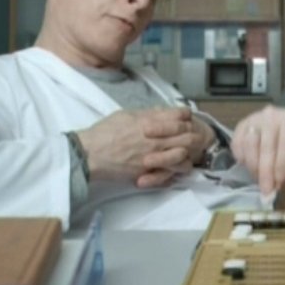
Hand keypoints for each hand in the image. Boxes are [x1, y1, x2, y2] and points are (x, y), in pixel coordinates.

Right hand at [77, 108, 204, 187]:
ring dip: (187, 154)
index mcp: (151, 122)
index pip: (180, 116)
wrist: (91, 154)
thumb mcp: (127, 115)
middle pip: (187, 136)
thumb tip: (162, 111)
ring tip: (183, 153)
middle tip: (190, 135)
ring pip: (184, 156)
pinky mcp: (150, 172)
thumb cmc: (105, 132)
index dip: (186, 116)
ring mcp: (155, 157)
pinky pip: (172, 173)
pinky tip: (174, 167)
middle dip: (192, 134)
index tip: (185, 117)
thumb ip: (147, 113)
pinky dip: (176, 170)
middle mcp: (156, 139)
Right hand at [230, 106, 284, 194]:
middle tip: (266, 191)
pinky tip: (250, 168)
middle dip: (266, 172)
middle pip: (267, 146)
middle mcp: (270, 115)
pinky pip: (237, 144)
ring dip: (254, 168)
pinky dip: (242, 159)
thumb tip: (275, 186)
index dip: (282, 166)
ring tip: (260, 181)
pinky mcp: (241, 125)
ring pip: (249, 145)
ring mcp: (254, 119)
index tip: (279, 184)